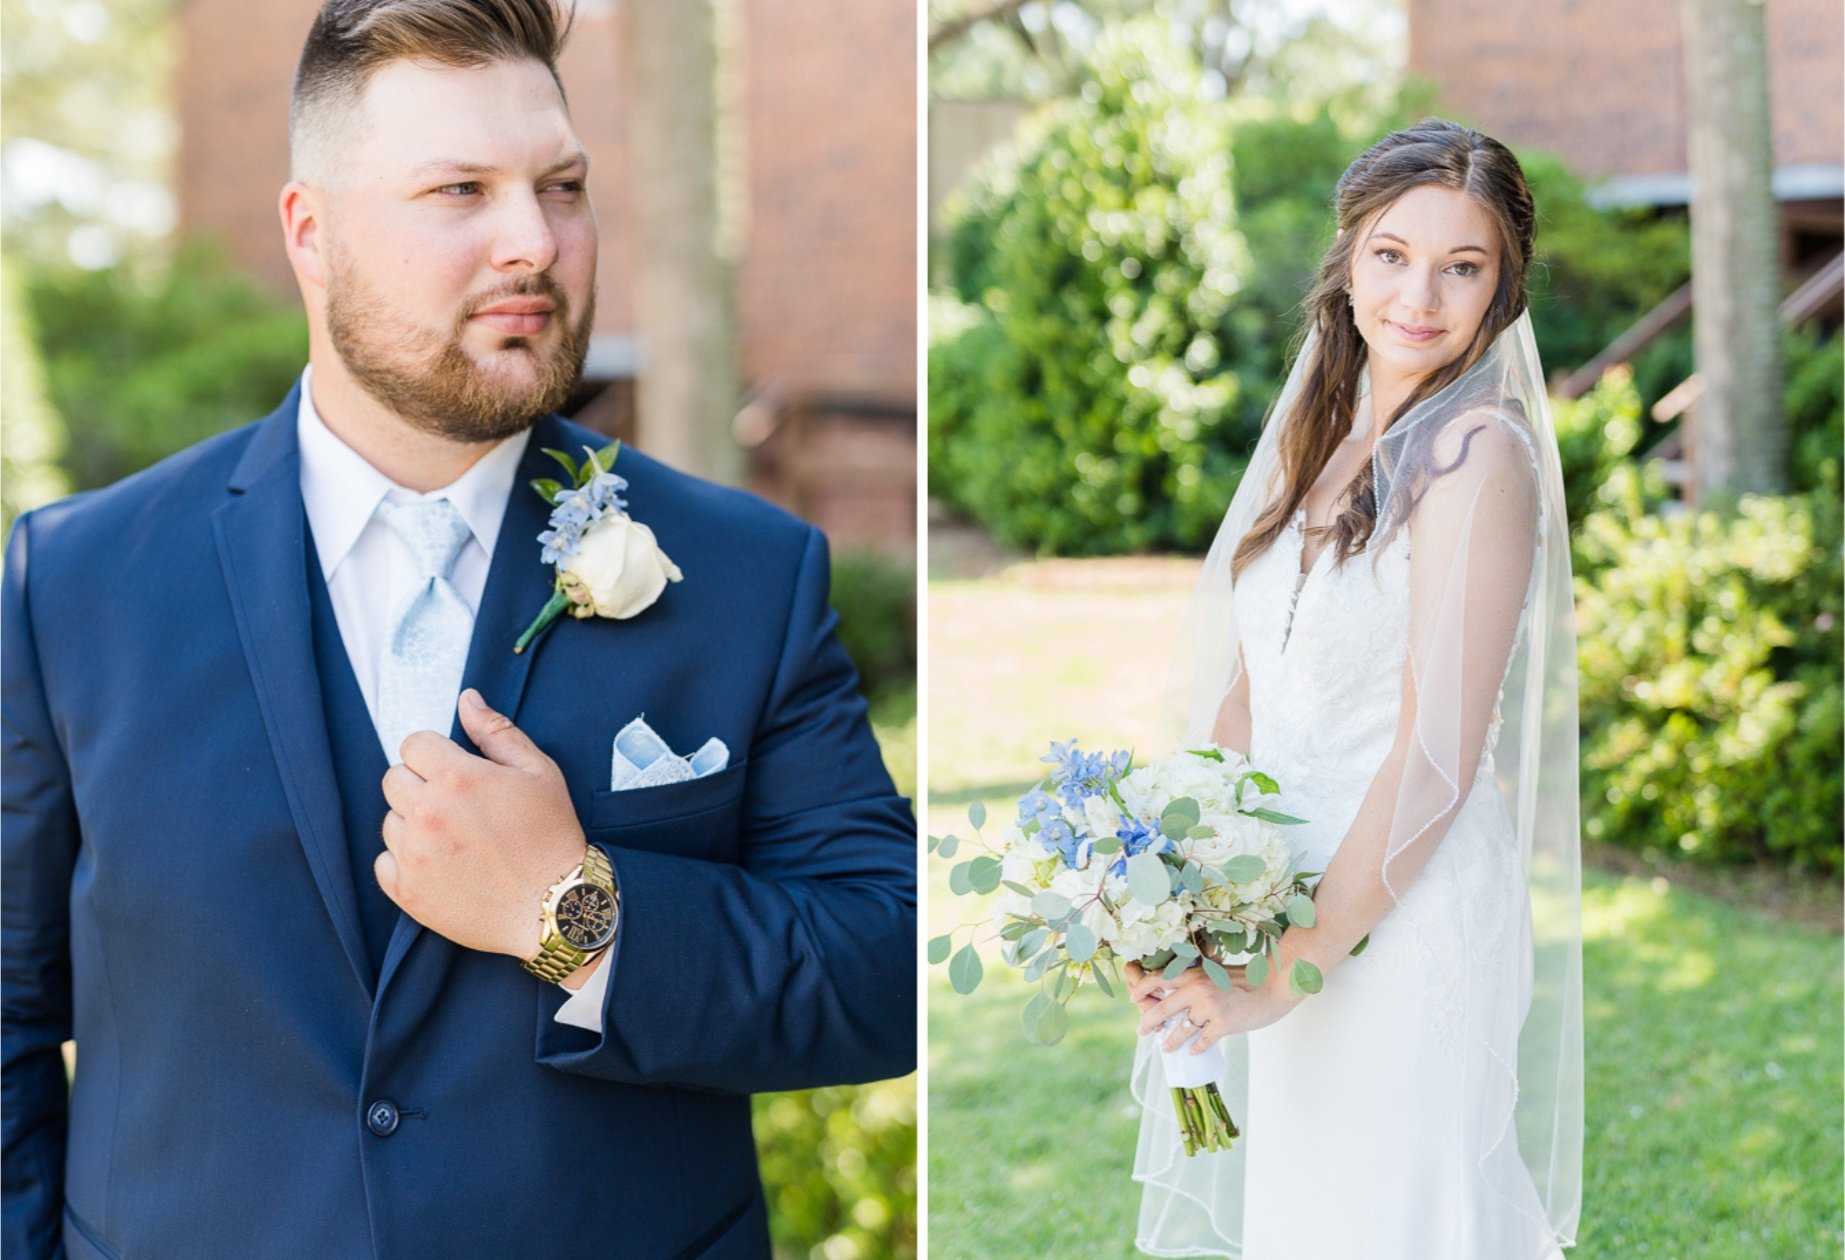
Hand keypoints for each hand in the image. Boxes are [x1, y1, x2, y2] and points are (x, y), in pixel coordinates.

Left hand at [377, 688, 586, 959]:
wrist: (555, 908)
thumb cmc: (552, 836)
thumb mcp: (539, 772)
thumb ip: (497, 731)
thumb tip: (467, 699)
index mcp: (457, 778)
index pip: (413, 744)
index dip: (436, 753)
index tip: (458, 771)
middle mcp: (427, 813)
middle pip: (393, 779)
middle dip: (421, 784)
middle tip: (458, 805)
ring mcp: (413, 855)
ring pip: (389, 820)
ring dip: (414, 823)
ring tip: (454, 838)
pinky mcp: (407, 891)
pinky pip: (384, 862)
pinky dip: (406, 861)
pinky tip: (441, 865)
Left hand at [1125, 958, 1301, 1053]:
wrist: (1274, 985)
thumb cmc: (1246, 979)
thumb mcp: (1215, 973)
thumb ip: (1196, 981)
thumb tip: (1175, 993)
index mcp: (1194, 974)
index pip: (1158, 979)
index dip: (1142, 990)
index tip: (1133, 999)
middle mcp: (1197, 990)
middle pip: (1162, 1008)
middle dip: (1148, 1022)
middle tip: (1140, 1031)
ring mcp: (1210, 1008)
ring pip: (1180, 1029)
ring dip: (1170, 1041)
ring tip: (1165, 1047)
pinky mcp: (1223, 1024)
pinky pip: (1203, 1041)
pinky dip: (1196, 1048)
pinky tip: (1193, 1052)